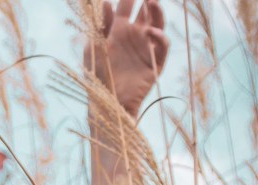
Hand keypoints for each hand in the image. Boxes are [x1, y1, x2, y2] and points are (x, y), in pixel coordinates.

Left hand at [85, 0, 168, 116]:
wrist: (108, 101)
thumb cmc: (97, 76)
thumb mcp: (95, 49)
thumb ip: (101, 26)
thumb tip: (104, 2)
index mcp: (118, 31)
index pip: (126, 7)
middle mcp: (134, 37)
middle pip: (146, 12)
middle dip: (148, 0)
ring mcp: (146, 48)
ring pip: (157, 24)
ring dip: (156, 12)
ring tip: (150, 1)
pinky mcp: (155, 62)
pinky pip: (162, 46)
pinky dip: (159, 37)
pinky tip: (150, 32)